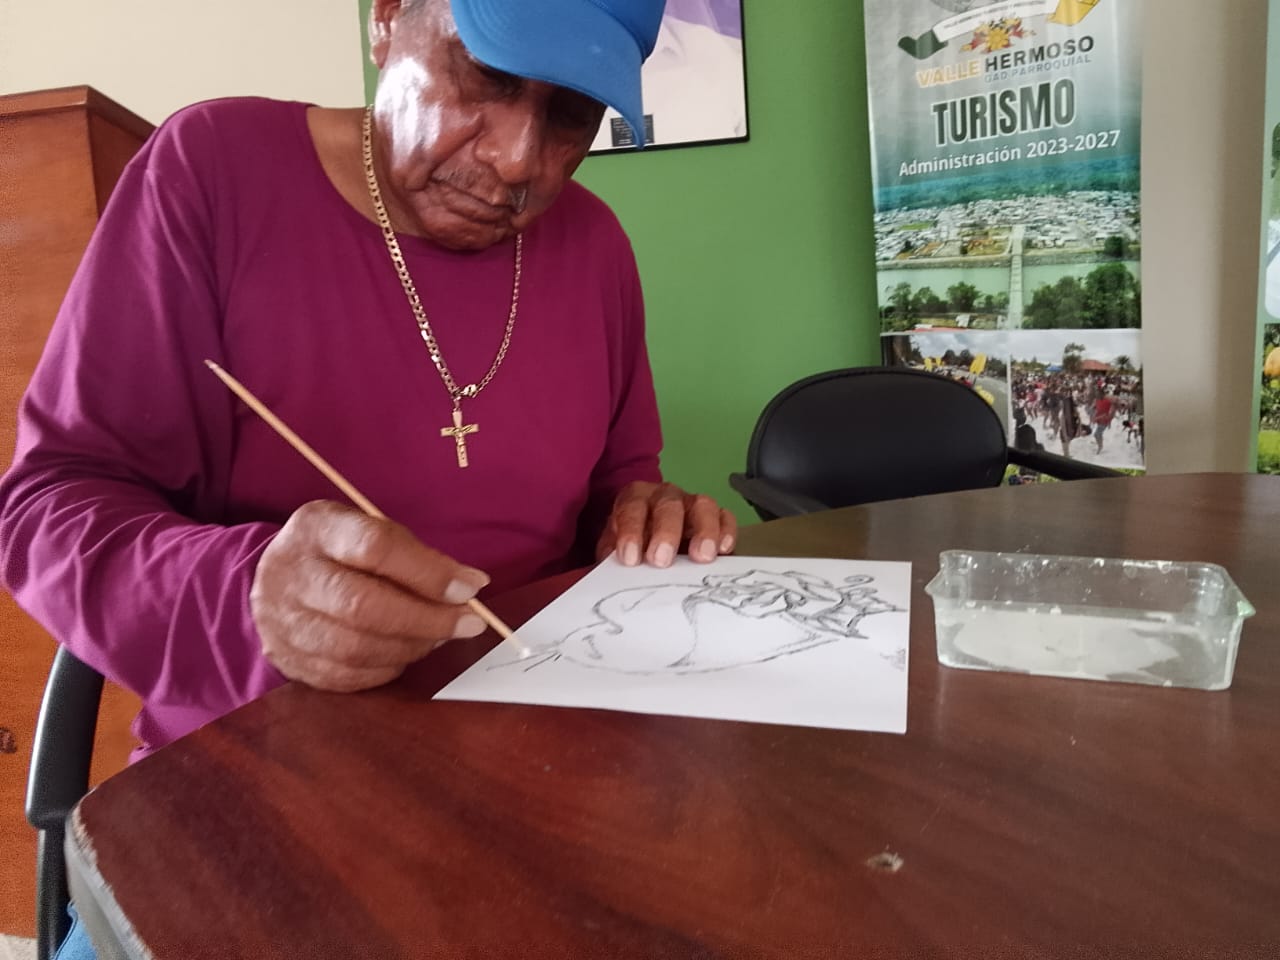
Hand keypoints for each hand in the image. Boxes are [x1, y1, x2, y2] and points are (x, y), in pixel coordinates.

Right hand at [251, 500, 490, 691]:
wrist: (277, 577)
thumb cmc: (340, 551)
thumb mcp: (371, 531)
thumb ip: (418, 556)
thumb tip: (470, 586)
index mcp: (317, 528)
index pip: (375, 548)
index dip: (428, 573)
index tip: (469, 589)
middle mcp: (291, 573)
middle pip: (363, 606)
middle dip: (427, 620)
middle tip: (468, 624)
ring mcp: (282, 620)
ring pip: (355, 648)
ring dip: (411, 647)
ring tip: (438, 637)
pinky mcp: (286, 659)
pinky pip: (345, 676)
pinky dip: (386, 669)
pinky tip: (405, 654)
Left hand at [596, 481, 736, 567]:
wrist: (649, 538)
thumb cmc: (631, 546)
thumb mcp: (614, 551)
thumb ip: (609, 560)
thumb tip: (601, 578)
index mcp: (634, 499)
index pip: (631, 509)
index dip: (631, 531)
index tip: (631, 558)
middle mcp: (665, 496)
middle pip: (668, 505)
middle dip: (665, 532)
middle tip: (661, 560)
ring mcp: (692, 504)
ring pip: (702, 505)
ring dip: (703, 530)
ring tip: (701, 556)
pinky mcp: (715, 517)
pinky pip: (725, 517)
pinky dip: (726, 530)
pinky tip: (724, 549)